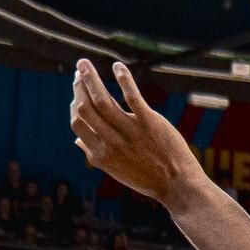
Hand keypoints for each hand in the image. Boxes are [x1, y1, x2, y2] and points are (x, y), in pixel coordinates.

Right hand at [69, 59, 201, 204]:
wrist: (176, 184)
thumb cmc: (145, 176)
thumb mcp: (115, 169)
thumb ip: (94, 153)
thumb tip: (76, 141)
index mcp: (99, 154)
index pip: (77, 123)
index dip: (74, 104)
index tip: (77, 90)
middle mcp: (110, 142)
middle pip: (86, 108)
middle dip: (79, 86)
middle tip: (79, 70)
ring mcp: (129, 131)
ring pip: (102, 100)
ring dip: (90, 78)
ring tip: (84, 64)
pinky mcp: (149, 122)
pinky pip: (132, 96)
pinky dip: (123, 79)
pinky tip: (117, 66)